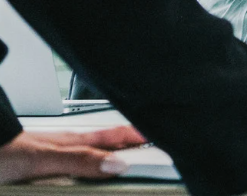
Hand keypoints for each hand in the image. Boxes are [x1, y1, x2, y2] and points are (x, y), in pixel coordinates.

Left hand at [0, 126, 143, 182]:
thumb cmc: (5, 153)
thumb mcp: (44, 159)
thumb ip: (80, 160)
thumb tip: (118, 163)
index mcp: (77, 141)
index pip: (120, 136)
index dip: (144, 137)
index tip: (166, 141)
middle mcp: (71, 147)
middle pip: (112, 145)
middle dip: (135, 147)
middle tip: (156, 152)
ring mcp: (60, 157)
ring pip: (95, 155)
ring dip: (114, 156)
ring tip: (132, 158)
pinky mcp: (47, 171)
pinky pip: (78, 168)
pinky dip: (92, 169)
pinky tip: (92, 173)